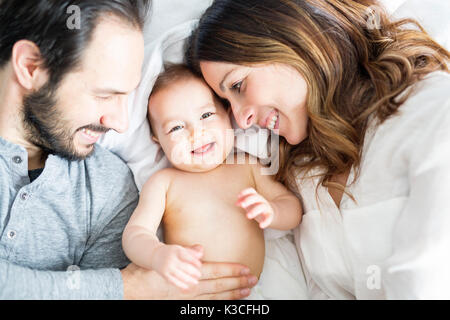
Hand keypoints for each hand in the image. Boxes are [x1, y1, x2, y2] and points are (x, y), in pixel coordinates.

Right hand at [121, 245, 257, 299]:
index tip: (246, 268)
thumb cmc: (145, 273)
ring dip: (233, 294)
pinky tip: (227, 303)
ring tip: (247, 291)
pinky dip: (219, 304)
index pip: (216, 272)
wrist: (129, 291)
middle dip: (239, 282)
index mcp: (187, 276)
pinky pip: (206, 307)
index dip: (232, 270)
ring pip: (216, 298)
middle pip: (220, 286)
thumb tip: (200, 249)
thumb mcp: (162, 259)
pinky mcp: (184, 307)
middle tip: (254, 280)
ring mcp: (188, 301)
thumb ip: (182, 254)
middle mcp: (191, 290)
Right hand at [151, 244, 202, 289]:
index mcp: (176, 250)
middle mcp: (171, 258)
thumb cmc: (172, 252)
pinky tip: (186, 287)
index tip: (199, 265)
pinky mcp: (164, 274)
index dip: (194, 261)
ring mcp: (167, 267)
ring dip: (189, 279)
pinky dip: (180, 284)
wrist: (155, 255)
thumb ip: (191, 251)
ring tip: (196, 282)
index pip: (187, 256)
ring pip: (179, 275)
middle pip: (184, 266)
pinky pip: (172, 280)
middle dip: (193, 272)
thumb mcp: (180, 249)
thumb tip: (201, 254)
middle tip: (199, 275)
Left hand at [236, 187, 273, 228]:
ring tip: (247, 216)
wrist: (271, 213)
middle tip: (242, 205)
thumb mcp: (249, 204)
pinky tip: (261, 226)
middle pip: (256, 197)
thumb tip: (236, 203)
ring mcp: (266, 207)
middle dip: (248, 200)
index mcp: (255, 197)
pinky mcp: (270, 215)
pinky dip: (265, 222)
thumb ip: (242, 202)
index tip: (238, 196)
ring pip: (261, 207)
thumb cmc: (256, 207)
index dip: (245, 192)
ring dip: (254, 211)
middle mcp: (261, 201)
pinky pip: (269, 218)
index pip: (251, 191)